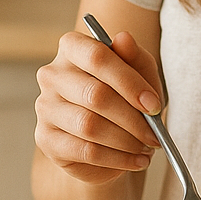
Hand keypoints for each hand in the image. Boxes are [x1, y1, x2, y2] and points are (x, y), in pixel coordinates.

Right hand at [34, 29, 164, 184]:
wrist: (110, 132)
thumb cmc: (126, 93)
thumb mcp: (140, 71)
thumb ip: (134, 56)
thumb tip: (124, 38)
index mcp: (73, 47)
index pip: (98, 57)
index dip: (129, 82)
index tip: (153, 105)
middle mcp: (52, 74)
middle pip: (95, 95)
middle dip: (133, 119)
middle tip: (155, 134)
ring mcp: (45, 107)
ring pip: (90, 126)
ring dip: (126, 141)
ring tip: (147, 147)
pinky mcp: (46, 139)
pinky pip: (85, 151)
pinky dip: (117, 159)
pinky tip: (136, 160)